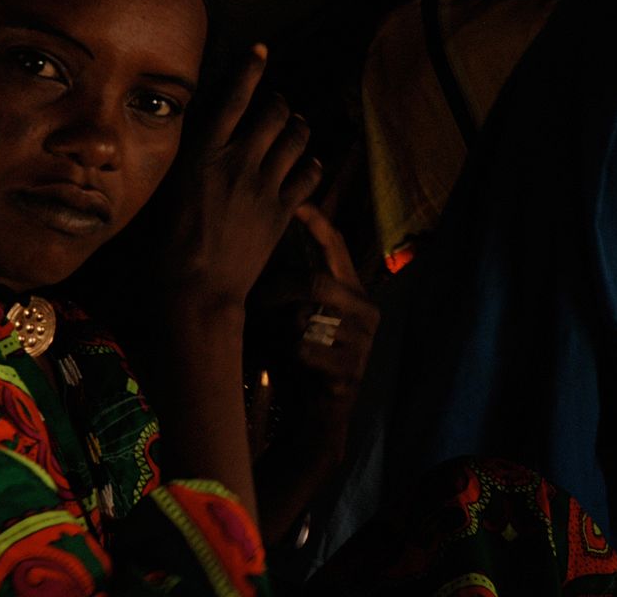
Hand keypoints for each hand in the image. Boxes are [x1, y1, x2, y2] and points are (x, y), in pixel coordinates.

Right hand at [161, 44, 322, 308]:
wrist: (197, 287)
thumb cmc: (169, 243)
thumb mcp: (170, 188)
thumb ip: (193, 158)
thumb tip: (206, 137)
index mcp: (204, 153)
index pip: (233, 97)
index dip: (251, 69)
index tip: (262, 51)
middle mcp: (238, 161)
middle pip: (274, 113)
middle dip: (280, 104)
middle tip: (280, 106)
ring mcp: (264, 185)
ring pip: (297, 139)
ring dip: (300, 128)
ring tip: (297, 128)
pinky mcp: (282, 211)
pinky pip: (309, 175)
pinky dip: (312, 164)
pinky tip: (309, 164)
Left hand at [249, 203, 379, 543]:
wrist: (314, 415)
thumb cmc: (299, 357)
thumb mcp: (293, 314)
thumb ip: (286, 284)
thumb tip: (251, 241)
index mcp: (352, 290)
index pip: (336, 245)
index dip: (316, 221)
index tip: (295, 201)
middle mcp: (365, 310)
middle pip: (319, 282)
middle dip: (280, 291)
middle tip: (254, 300)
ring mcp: (363, 342)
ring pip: (308, 320)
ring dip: (282, 330)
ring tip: (273, 340)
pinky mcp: (351, 371)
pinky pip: (306, 352)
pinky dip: (287, 358)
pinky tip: (288, 367)